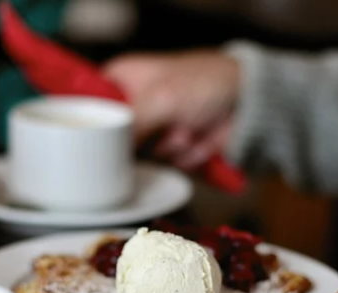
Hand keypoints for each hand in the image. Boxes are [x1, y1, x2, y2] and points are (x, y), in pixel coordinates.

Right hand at [103, 50, 239, 169]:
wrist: (248, 102)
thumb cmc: (205, 83)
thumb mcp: (160, 99)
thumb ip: (128, 126)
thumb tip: (104, 153)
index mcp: (121, 80)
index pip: (89, 107)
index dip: (94, 127)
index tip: (102, 139)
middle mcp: (132, 106)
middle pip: (113, 141)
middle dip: (143, 141)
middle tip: (161, 129)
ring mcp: (151, 130)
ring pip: (140, 158)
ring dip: (168, 148)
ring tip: (187, 130)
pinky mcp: (170, 150)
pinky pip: (163, 166)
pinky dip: (183, 157)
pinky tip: (197, 141)